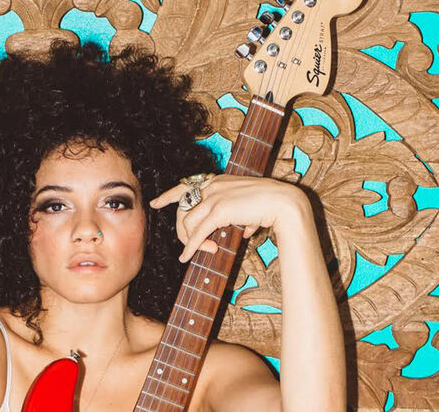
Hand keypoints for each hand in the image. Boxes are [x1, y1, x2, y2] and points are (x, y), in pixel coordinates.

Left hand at [148, 174, 308, 262]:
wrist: (284, 203)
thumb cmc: (273, 206)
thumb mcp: (250, 207)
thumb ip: (243, 216)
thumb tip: (245, 230)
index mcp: (218, 181)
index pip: (185, 185)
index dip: (168, 195)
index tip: (155, 203)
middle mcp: (212, 186)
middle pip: (182, 210)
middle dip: (182, 230)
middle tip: (188, 245)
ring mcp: (214, 197)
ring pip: (188, 223)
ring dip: (192, 242)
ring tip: (207, 252)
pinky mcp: (218, 211)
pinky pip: (198, 232)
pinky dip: (191, 246)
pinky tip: (186, 257)